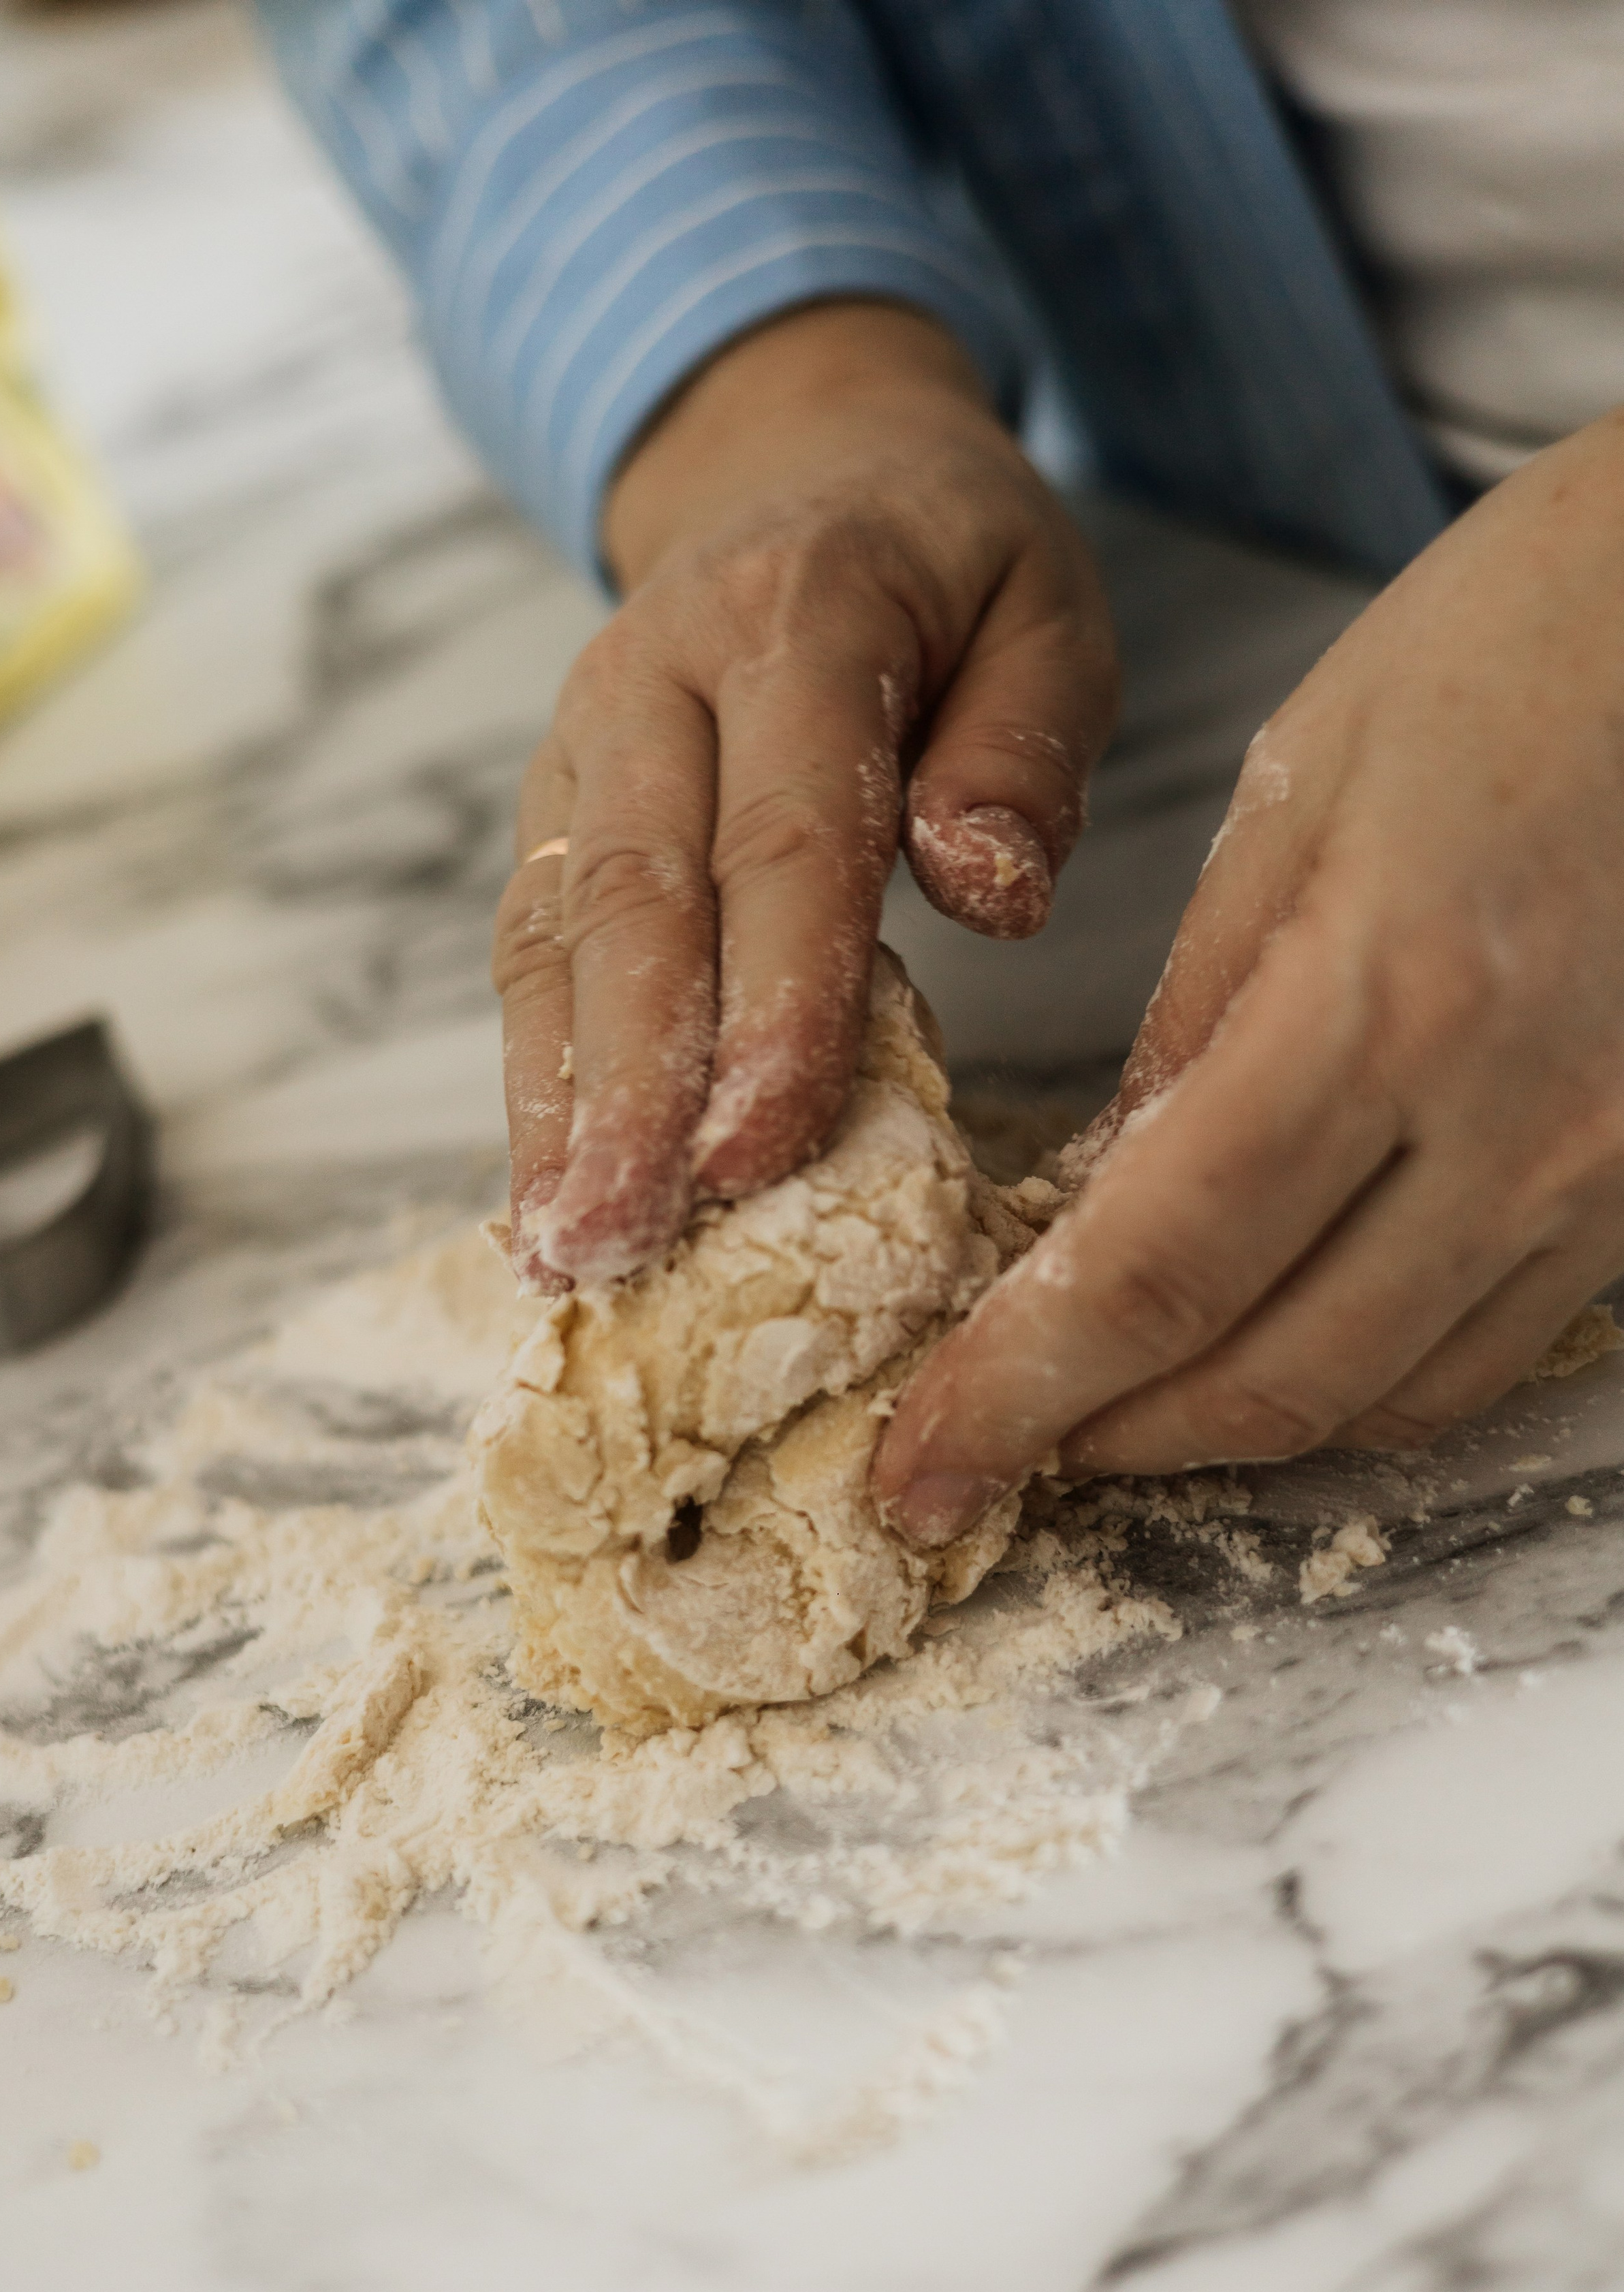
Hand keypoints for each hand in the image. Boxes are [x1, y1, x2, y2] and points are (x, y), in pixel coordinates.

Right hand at [492, 300, 1117, 1285]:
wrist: (799, 465)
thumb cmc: (951, 567)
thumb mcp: (1048, 607)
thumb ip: (1029, 744)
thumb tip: (989, 894)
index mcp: (798, 614)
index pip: (788, 832)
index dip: (772, 999)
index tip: (759, 1147)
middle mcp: (653, 678)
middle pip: (633, 898)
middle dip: (630, 1086)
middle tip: (627, 1238)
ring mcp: (580, 746)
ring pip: (552, 935)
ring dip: (554, 1103)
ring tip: (563, 1249)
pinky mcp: (550, 810)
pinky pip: (529, 949)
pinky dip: (533, 1078)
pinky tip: (542, 1195)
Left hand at [875, 407, 1623, 1540]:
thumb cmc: (1518, 647)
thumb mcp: (1296, 798)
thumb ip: (1191, 1020)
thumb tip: (1097, 1199)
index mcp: (1385, 1000)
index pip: (1156, 1269)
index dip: (1021, 1390)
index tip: (921, 1460)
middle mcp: (1515, 1125)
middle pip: (1267, 1376)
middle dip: (1100, 1444)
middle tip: (983, 1459)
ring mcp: (1607, 1174)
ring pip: (1381, 1400)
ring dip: (1221, 1434)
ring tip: (1103, 1413)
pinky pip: (1483, 1355)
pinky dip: (1352, 1384)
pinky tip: (1265, 1349)